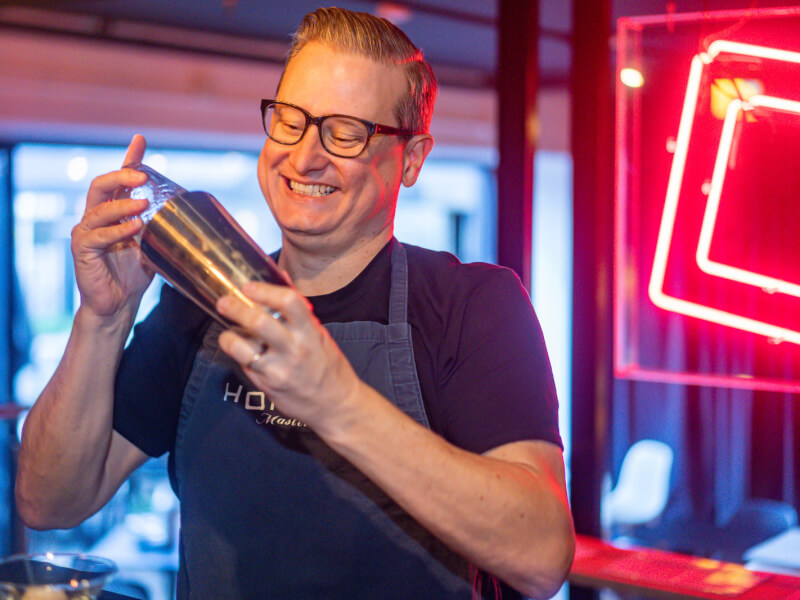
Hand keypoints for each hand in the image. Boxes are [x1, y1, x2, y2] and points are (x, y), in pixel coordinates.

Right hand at [71, 135, 153, 319]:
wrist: (118, 304)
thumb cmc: (134, 274)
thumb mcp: (153, 245)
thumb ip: (162, 227)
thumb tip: (191, 215)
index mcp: (113, 212)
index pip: (119, 180)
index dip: (129, 159)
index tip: (141, 140)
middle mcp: (96, 217)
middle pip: (101, 186)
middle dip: (121, 176)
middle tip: (142, 175)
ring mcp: (87, 232)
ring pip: (99, 208)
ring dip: (122, 204)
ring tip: (144, 203)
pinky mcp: (82, 250)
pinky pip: (98, 235)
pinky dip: (117, 230)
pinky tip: (134, 227)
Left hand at [216, 281, 362, 432]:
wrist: (336, 406)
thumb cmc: (330, 367)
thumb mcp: (321, 335)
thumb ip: (300, 311)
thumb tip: (282, 278)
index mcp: (310, 333)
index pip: (289, 302)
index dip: (265, 291)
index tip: (248, 287)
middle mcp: (294, 350)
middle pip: (259, 322)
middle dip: (236, 309)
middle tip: (224, 303)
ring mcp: (279, 369)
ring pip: (242, 348)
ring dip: (228, 336)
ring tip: (228, 332)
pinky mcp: (267, 386)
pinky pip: (244, 365)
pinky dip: (237, 354)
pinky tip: (240, 350)